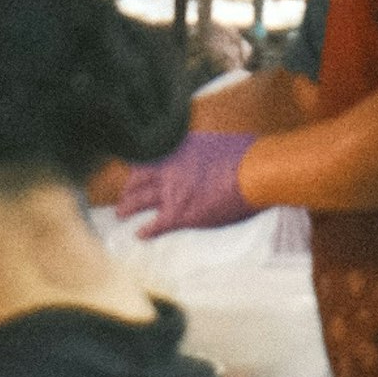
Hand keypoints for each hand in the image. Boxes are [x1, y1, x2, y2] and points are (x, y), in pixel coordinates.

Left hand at [114, 129, 252, 234]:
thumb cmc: (250, 155)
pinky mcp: (180, 213)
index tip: (137, 170)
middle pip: (139, 177)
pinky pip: (156, 224)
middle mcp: (170, 165)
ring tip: (121, 213)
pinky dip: (146, 231)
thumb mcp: (223, 141)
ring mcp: (172, 190)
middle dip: (129, 187)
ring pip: (139, 199)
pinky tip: (140, 235)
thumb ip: (208, 147)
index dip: (142, 164)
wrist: (257, 172)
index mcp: (180, 145)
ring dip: (127, 207)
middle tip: (125, 194)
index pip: (151, 154)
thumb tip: (213, 152)